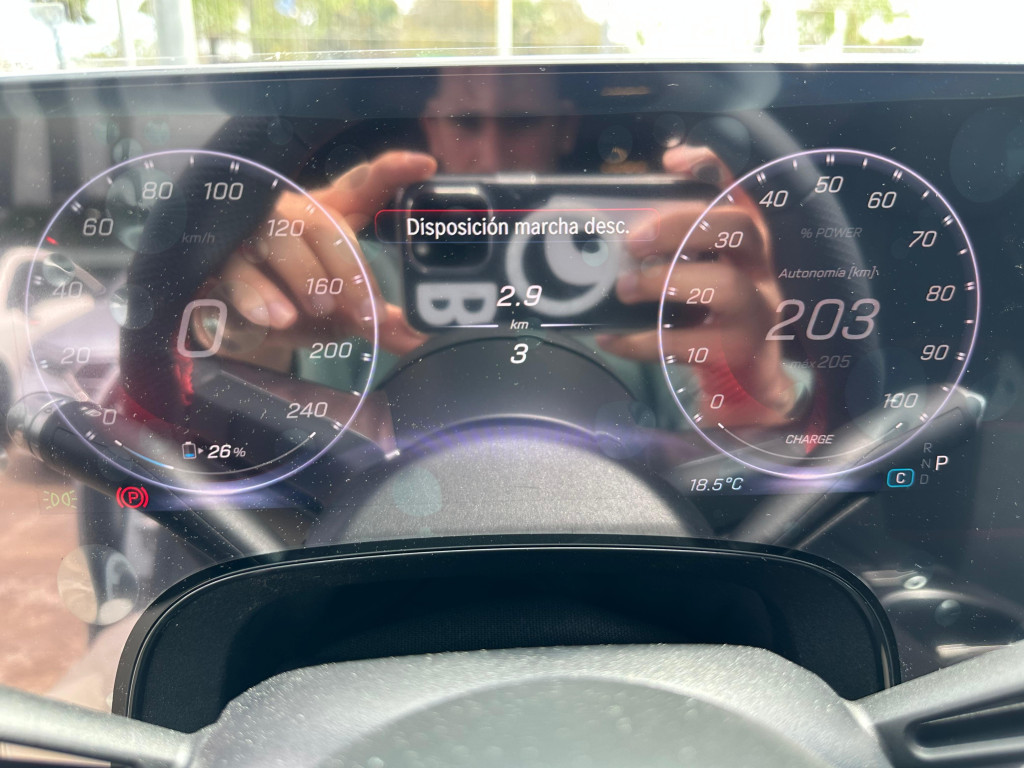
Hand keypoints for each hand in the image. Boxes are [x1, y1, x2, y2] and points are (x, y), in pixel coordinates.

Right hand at [207, 151, 435, 366]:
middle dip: (348, 269)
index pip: (361, 186)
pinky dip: (259, 296)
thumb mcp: (339, 312)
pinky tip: (277, 319)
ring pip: (277, 238)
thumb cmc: (293, 301)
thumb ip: (376, 321)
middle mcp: (287, 215)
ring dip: (306, 276)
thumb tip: (416, 335)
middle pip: (320, 221)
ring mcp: (246, 234)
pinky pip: (236, 272)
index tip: (426, 165)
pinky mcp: (214, 263)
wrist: (232, 327)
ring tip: (322, 309)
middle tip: (368, 312)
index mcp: (324, 217)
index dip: (392, 170)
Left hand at [598, 145, 798, 426]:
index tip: (673, 159)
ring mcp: (755, 312)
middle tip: (634, 240)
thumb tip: (615, 230)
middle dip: (685, 226)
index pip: (739, 192)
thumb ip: (668, 251)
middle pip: (740, 228)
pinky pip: (690, 344)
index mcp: (746, 244)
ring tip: (624, 288)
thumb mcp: (698, 277)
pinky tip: (611, 337)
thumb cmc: (712, 318)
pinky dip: (643, 341)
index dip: (712, 170)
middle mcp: (759, 270)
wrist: (747, 384)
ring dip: (668, 281)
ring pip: (726, 286)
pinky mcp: (739, 354)